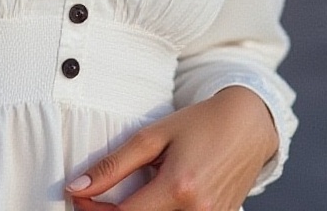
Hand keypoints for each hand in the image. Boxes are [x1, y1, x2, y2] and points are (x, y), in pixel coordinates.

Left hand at [66, 86, 277, 210]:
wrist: (249, 126)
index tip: (79, 196)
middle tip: (98, 198)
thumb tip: (78, 187)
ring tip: (132, 195)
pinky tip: (157, 199)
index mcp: (178, 188)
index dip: (94, 210)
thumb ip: (115, 164)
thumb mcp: (154, 135)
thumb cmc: (201, 123)